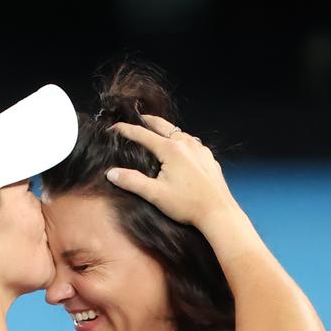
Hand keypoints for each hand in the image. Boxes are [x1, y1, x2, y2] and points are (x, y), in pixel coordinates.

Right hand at [107, 114, 231, 228]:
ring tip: (157, 133)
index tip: (114, 127)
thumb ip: (132, 182)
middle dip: (148, 121)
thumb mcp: (155, 195)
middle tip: (137, 118)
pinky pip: (192, 143)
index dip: (126, 130)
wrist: (218, 212)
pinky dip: (180, 141)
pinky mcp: (209, 157)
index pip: (143, 134)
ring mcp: (200, 149)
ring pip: (179, 132)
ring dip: (166, 130)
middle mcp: (186, 143)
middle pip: (163, 125)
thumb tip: (111, 174)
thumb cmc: (186, 204)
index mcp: (171, 149)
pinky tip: (179, 150)